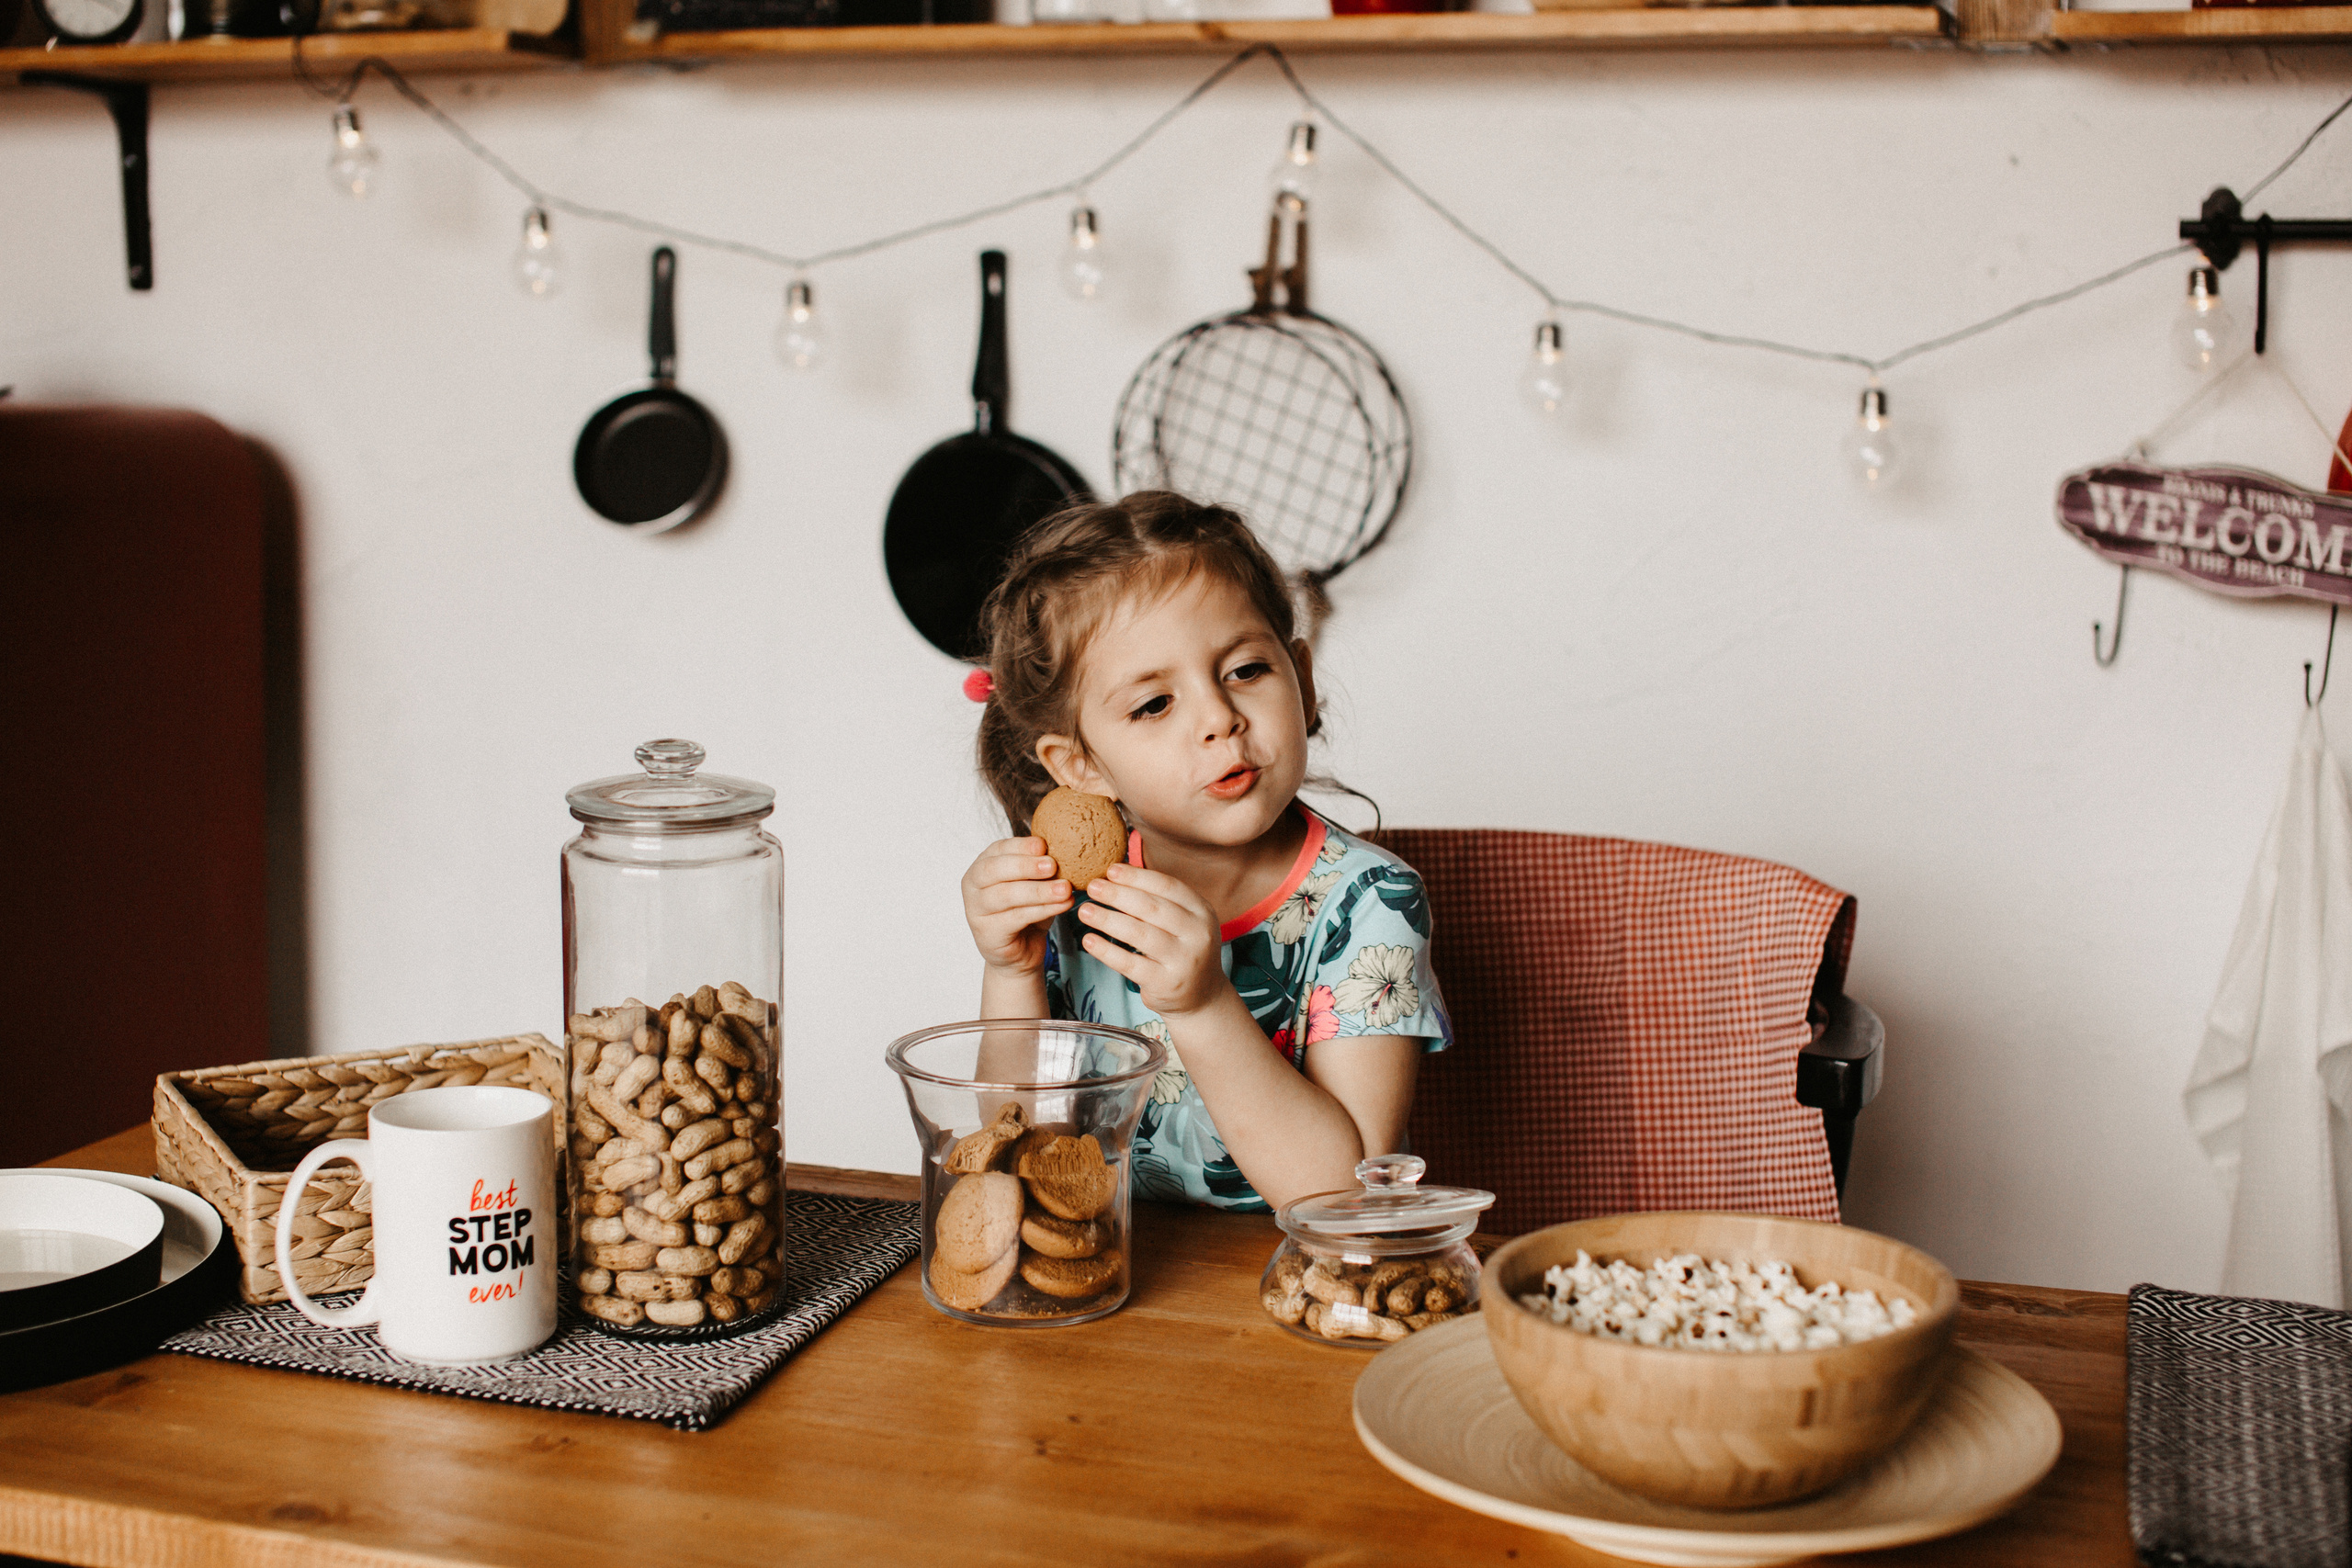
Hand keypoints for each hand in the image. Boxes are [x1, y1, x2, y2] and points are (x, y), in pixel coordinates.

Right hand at [961, 837, 1071, 977]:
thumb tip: (1067, 849)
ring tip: (1065, 888)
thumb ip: (1041, 867)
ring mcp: (976, 910)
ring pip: (1007, 895)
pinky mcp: (988, 933)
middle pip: (994, 870)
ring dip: (1039, 890)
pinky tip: (1064, 905)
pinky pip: (1017, 918)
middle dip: (1025, 866)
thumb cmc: (1027, 910)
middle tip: (1053, 865)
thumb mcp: (1033, 884)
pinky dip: (1043, 910)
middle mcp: (973, 886)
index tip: (1044, 845)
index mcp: (982, 865)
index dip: (1020, 846)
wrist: (1020, 952)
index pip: (998, 849)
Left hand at [1075, 864, 1231, 1019]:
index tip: (1111, 870)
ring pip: (1139, 934)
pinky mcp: (1165, 983)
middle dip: (1118, 895)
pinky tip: (1089, 941)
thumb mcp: (1183, 922)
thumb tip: (1116, 874)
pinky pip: (1130, 964)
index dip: (1137, 877)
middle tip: (1092, 887)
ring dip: (1107, 920)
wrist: (1202, 996)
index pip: (1167, 886)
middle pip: (1151, 907)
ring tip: (1085, 911)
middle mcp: (1197, 934)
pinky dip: (1106, 951)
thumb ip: (1158, 901)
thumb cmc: (1182, 950)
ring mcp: (1183, 960)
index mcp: (1202, 911)